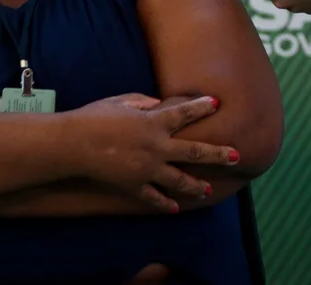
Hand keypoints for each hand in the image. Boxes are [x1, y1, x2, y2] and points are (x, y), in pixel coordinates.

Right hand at [62, 94, 236, 211]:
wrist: (74, 144)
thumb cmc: (94, 117)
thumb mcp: (120, 101)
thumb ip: (142, 102)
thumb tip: (158, 105)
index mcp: (153, 123)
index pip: (184, 113)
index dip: (201, 108)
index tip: (217, 104)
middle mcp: (157, 147)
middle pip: (194, 152)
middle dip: (217, 153)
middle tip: (236, 156)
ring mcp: (147, 169)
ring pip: (179, 180)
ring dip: (196, 185)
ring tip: (207, 189)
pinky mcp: (134, 185)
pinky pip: (154, 197)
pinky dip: (165, 204)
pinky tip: (175, 208)